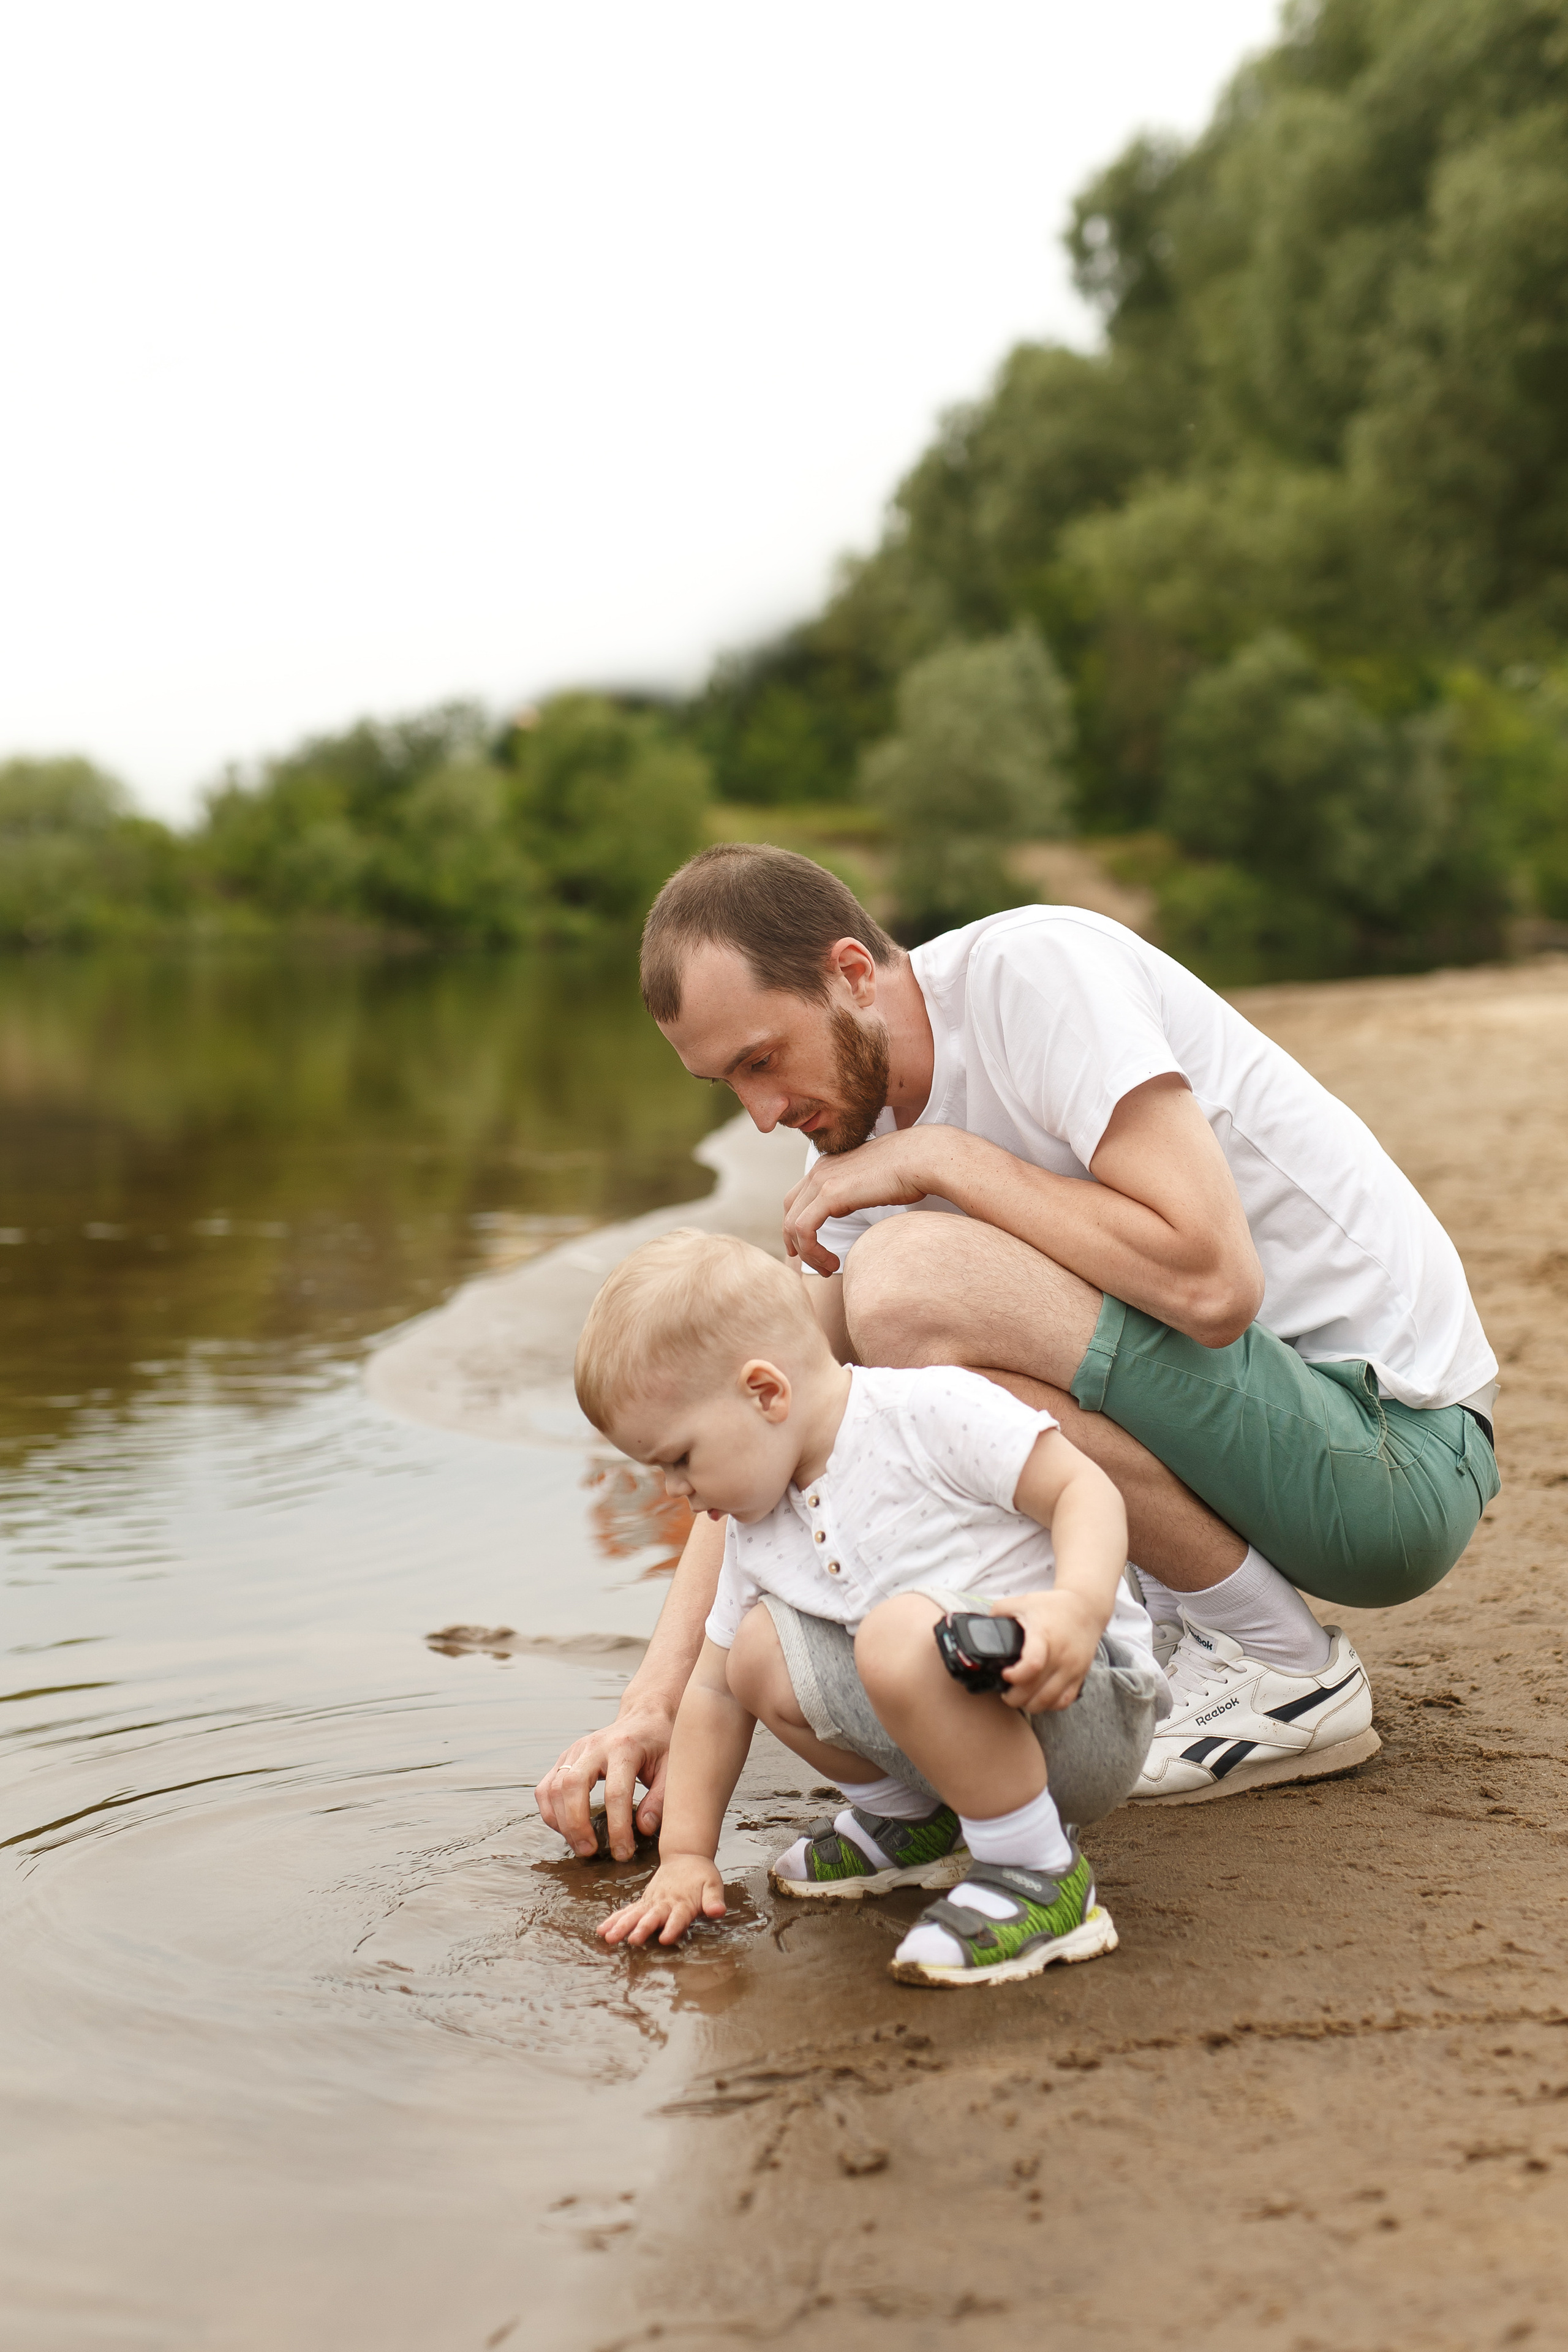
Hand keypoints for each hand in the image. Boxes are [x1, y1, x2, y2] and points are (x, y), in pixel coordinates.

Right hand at [535, 1696, 673, 1859]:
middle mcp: (595, 1746)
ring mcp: (575, 1750)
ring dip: (562, 1823)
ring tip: (581, 1846)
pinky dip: (549, 1812)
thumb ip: (661, 1799)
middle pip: (573, 1786)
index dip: (618, 1828)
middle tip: (590, 1852)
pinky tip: (565, 1829)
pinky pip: (545, 1788)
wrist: (644, 1716)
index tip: (623, 1853)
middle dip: (578, 1825)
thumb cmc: (661, 1745)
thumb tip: (643, 1829)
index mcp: (625, 1747)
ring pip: (554, 1788)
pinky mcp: (565, 1758)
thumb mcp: (672, 1768)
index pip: (616, 1792)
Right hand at [599, 1854, 726, 1947]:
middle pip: (652, 1917)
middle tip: (632, 1940)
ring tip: (609, 1938)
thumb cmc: (701, 1875)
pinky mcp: (644, 1902)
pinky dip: (615, 1920)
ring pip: (635, 1914)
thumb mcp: (713, 1885)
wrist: (686, 1856)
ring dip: (622, 1926)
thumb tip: (718, 1912)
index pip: (679, 1917)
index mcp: (683, 1901)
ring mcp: (651, 1902)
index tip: (666, 1939)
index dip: (673, 1927)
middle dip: (642, 1929)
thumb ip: (714, 1900)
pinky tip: (602, 1930)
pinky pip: (627, 1911)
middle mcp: (664, 1903)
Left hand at [782, 1128, 963, 1273]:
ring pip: (793, 1225)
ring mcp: (821, 1180)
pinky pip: (804, 1229)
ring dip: (808, 1253)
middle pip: (788, 1211)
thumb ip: (856, 1192)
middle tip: (817, 1265)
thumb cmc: (910, 1172)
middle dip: (796, 1242)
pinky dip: (812, 1251)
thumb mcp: (873, 1183)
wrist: (923, 1158)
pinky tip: (833, 1263)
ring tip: (830, 1269)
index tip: (810, 1250)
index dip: (796, 1227)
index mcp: (828, 1165)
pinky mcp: (830, 1194)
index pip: (797, 1198)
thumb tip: (856, 1203)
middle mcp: (819, 1169)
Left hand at [995, 1589, 1103, 1714]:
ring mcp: (1072, 1667)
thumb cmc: (1052, 1606)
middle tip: (1005, 1693)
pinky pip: (1065, 1701)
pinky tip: (1039, 1699)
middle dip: (1014, 1697)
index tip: (1004, 1674)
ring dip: (1030, 1705)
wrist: (1086, 1608)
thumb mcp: (1024, 1601)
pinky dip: (1050, 1706)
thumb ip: (1000, 1611)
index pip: (1032, 1664)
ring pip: (1049, 1701)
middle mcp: (1061, 1654)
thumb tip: (982, 1627)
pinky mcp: (1080, 1675)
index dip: (1014, 1676)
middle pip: (1036, 1690)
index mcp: (1044, 1635)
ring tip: (1020, 1698)